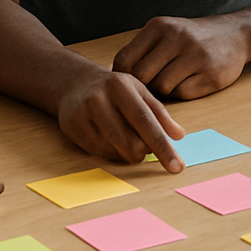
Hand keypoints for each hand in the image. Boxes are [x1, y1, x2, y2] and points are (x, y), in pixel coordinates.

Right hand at [57, 68, 185, 172]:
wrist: (75, 83)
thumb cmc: (113, 89)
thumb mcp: (139, 91)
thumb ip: (159, 113)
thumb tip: (178, 135)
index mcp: (121, 87)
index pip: (146, 122)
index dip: (163, 147)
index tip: (176, 167)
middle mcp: (100, 99)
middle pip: (131, 142)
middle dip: (143, 151)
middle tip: (143, 143)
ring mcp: (83, 114)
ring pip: (116, 151)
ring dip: (127, 152)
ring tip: (124, 136)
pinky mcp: (72, 128)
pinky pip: (100, 153)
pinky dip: (111, 152)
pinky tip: (108, 138)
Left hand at [112, 15, 250, 99]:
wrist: (235, 33)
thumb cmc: (192, 38)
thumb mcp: (166, 32)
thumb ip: (142, 50)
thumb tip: (115, 79)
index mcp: (159, 26)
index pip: (124, 60)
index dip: (125, 76)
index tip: (133, 80)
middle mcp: (176, 37)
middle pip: (142, 77)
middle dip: (146, 85)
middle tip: (156, 82)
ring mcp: (195, 55)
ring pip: (162, 87)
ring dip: (166, 89)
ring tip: (177, 77)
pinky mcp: (211, 74)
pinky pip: (183, 94)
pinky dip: (184, 92)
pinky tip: (193, 79)